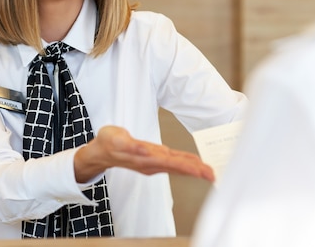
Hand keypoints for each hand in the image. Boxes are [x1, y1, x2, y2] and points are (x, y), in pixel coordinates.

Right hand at [74, 125, 214, 183]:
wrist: (100, 152)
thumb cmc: (108, 143)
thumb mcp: (116, 139)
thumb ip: (132, 146)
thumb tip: (146, 152)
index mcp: (145, 158)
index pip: (171, 163)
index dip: (187, 167)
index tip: (201, 171)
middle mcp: (152, 163)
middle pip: (178, 167)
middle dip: (196, 171)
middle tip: (213, 175)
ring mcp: (153, 163)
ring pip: (177, 166)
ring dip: (194, 170)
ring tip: (209, 172)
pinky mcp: (153, 160)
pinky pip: (173, 163)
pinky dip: (186, 164)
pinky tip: (194, 164)